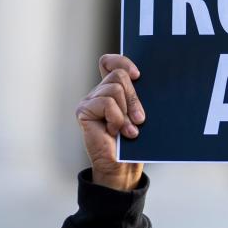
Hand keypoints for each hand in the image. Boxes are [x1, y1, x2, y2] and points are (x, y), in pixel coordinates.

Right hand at [75, 54, 145, 190]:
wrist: (122, 167)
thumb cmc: (133, 141)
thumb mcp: (139, 114)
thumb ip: (138, 96)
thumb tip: (143, 80)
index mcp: (112, 89)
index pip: (109, 62)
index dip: (122, 61)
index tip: (138, 75)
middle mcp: (99, 92)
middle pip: (119, 75)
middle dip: (134, 97)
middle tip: (140, 118)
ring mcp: (90, 101)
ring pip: (115, 89)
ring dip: (127, 111)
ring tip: (129, 129)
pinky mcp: (84, 111)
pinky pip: (107, 103)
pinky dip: (117, 118)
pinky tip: (115, 132)